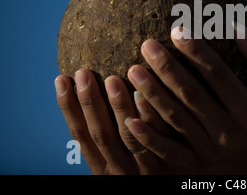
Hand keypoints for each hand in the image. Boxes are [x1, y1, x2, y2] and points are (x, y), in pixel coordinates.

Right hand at [54, 69, 191, 173]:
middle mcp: (118, 170)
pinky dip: (149, 119)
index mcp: (102, 166)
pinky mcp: (167, 169)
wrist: (174, 194)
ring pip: (128, 136)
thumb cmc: (146, 171)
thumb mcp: (122, 159)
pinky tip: (144, 97)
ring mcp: (143, 171)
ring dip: (118, 107)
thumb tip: (100, 92)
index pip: (80, 135)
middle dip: (89, 102)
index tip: (61, 79)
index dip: (69, 108)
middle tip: (83, 73)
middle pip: (100, 134)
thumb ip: (113, 134)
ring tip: (112, 79)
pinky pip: (159, 142)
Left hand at [124, 24, 246, 173]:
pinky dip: (149, 138)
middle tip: (147, 45)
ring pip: (176, 121)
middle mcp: (228, 130)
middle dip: (168, 69)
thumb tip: (237, 26)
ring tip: (133, 71)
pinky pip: (169, 153)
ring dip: (153, 95)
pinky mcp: (196, 164)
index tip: (177, 30)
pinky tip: (129, 120)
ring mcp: (210, 150)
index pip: (218, 74)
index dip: (197, 52)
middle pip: (192, 95)